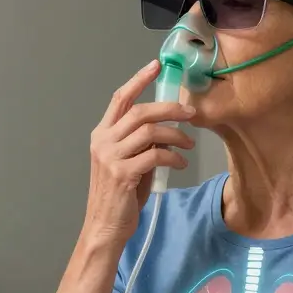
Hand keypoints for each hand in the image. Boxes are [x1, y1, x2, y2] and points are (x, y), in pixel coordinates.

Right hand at [83, 60, 195, 243]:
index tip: (155, 65)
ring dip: (176, 134)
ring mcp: (111, 157)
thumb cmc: (118, 196)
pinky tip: (180, 163)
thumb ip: (140, 144)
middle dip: (169, 108)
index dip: (138, 80)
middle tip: (191, 112)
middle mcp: (103, 141)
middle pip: (141, 112)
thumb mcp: (127, 163)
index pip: (120, 99)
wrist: (105, 227)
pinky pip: (155, 155)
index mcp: (101, 135)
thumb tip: (165, 129)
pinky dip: (173, 156)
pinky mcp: (123, 174)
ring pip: (150, 131)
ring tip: (189, 143)